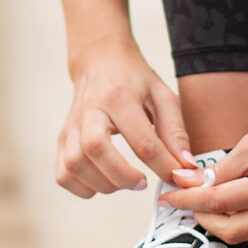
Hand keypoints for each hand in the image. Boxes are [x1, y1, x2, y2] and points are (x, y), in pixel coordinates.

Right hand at [55, 38, 195, 197]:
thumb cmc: (135, 80)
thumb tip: (185, 166)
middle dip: (123, 176)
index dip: (162, 165)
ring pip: (75, 164)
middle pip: (96, 149)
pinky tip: (103, 182)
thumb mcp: (163, 96)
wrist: (100, 61)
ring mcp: (71, 125)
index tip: (176, 177)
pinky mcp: (62, 138)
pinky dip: (81, 187)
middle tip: (143, 182)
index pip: (142, 140)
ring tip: (125, 181)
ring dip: (103, 184)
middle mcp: (90, 110)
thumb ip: (175, 132)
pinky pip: (62, 173)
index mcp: (120, 96)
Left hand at [162, 92, 247, 243]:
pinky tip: (243, 198)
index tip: (169, 196)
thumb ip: (221, 168)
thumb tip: (188, 181)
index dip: (188, 201)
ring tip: (213, 197)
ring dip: (226, 219)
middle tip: (188, 200)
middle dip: (204, 218)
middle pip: (231, 231)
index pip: (217, 203)